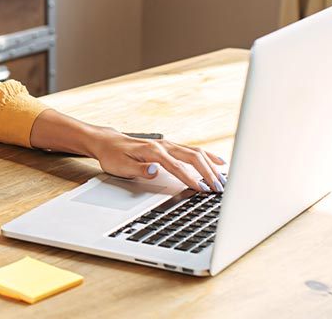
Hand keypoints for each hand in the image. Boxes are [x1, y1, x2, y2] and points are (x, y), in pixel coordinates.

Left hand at [30, 109, 226, 191]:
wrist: (107, 142)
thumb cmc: (113, 156)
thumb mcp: (120, 167)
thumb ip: (139, 170)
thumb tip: (155, 170)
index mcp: (153, 151)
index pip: (177, 167)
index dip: (191, 179)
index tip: (203, 189)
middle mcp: (164, 145)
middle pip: (193, 157)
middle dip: (208, 173)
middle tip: (220, 188)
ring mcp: (168, 144)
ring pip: (196, 152)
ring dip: (211, 165)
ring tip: (224, 179)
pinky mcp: (170, 147)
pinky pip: (193, 150)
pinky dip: (208, 156)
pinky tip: (219, 163)